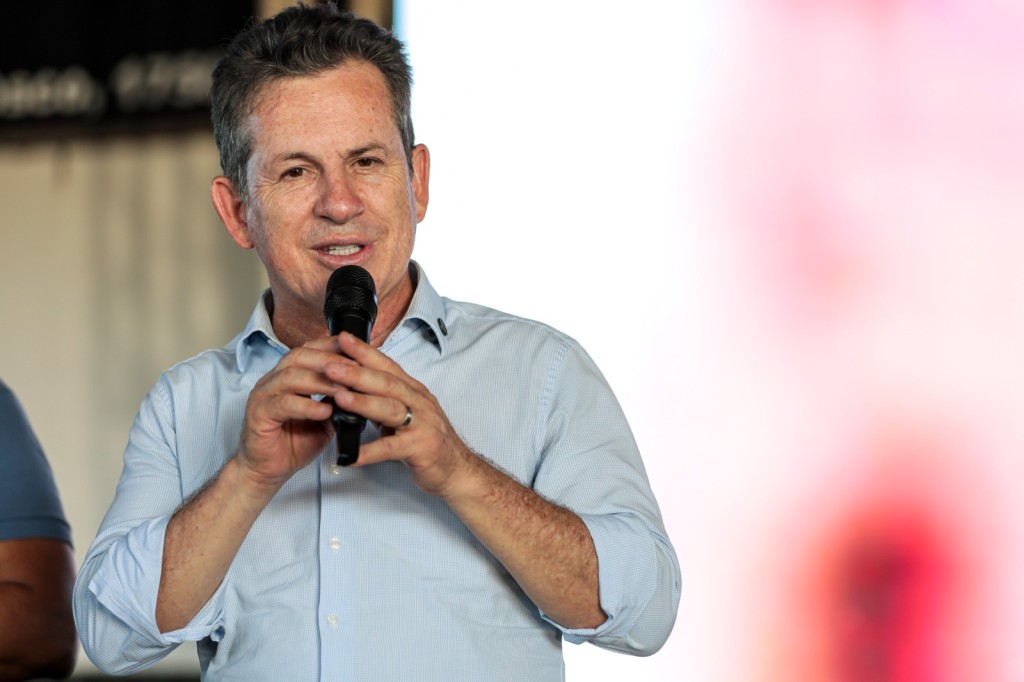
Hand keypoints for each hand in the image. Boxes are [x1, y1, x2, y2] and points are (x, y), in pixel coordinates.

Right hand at [236, 335, 348, 489]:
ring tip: (343, 389)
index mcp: (288, 376)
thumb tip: (360, 386)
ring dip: (320, 381)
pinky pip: (283, 404)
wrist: (269, 470)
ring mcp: (263, 396)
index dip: (331, 346)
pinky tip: (324, 411)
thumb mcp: (325, 417)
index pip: (309, 349)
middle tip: (354, 369)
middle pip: (299, 356)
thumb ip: (337, 399)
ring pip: (291, 376)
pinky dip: (306, 406)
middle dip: (329, 360)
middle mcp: (273, 381)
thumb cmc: (295, 442)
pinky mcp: (258, 415)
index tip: (355, 349)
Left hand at [324, 332, 474, 496]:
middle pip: (387, 383)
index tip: (343, 339)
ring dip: (363, 402)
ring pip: (390, 408)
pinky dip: (369, 452)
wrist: (457, 468)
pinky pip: (391, 448)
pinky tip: (351, 455)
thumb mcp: (408, 413)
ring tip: (338, 397)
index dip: (365, 352)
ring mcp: (421, 424)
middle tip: (330, 366)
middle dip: (357, 373)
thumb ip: (384, 400)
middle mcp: (418, 403)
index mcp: (413, 391)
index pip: (387, 366)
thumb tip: (351, 389)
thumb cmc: (430, 440)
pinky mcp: (419, 448)